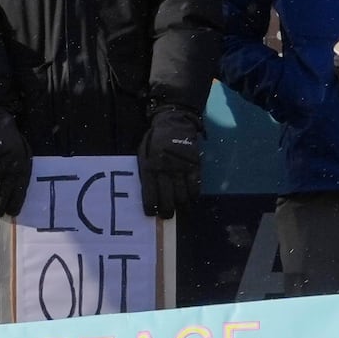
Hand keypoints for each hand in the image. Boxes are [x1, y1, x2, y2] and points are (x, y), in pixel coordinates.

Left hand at [137, 103, 203, 221]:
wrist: (174, 121)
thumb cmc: (155, 139)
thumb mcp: (143, 152)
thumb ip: (145, 170)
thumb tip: (147, 191)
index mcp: (150, 167)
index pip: (149, 193)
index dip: (150, 206)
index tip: (151, 214)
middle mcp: (165, 170)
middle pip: (167, 198)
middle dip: (166, 211)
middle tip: (166, 216)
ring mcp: (181, 168)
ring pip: (182, 195)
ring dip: (181, 206)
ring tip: (180, 210)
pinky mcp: (194, 165)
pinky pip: (195, 186)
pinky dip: (193, 195)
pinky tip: (191, 199)